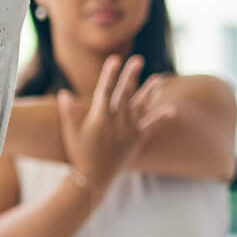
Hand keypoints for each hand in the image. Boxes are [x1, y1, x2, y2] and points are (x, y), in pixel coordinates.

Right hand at [56, 56, 176, 190]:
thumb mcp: (71, 133)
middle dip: (131, 75)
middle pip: (125, 94)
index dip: (109, 74)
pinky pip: (151, 127)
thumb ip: (69, 112)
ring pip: (141, 107)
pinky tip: (172, 109)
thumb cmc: (79, 153)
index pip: (104, 91)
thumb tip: (64, 93)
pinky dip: (161, 118)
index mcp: (99, 118)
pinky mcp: (136, 141)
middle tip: (137, 59)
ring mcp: (128, 132)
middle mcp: (116, 123)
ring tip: (158, 78)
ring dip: (150, 92)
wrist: (93, 178)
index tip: (114, 59)